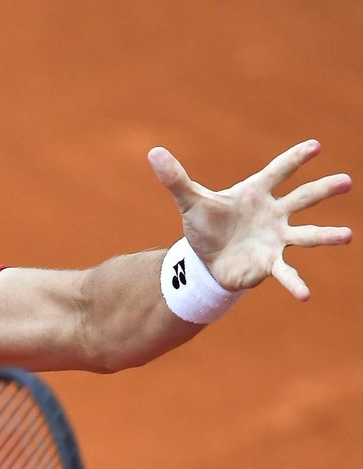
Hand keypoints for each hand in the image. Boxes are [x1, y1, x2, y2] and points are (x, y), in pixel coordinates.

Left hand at [148, 139, 351, 299]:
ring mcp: (276, 238)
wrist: (205, 260)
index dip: (295, 159)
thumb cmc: (205, 225)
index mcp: (257, 193)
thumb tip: (153, 152)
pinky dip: (295, 283)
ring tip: (347, 235)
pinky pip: (286, 272)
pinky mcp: (269, 263)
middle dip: (323, 190)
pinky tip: (305, 296)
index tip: (315, 146)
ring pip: (306, 234)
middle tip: (346, 181)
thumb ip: (175, 178)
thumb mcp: (190, 201)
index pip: (278, 171)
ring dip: (326, 235)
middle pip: (303, 198)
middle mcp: (274, 213)